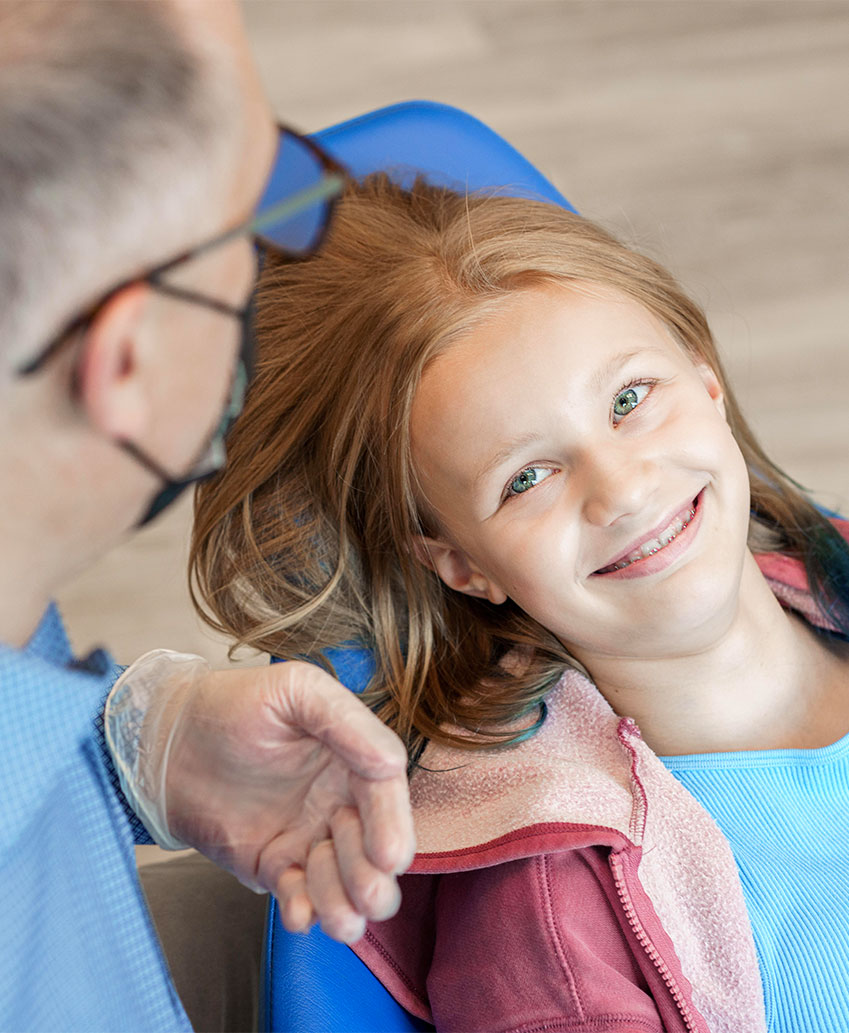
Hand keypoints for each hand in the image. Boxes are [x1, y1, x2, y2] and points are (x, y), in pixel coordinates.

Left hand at [107, 653, 414, 942]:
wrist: (167, 736)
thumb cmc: (235, 701)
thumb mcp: (297, 691)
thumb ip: (346, 721)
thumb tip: (391, 762)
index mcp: (353, 760)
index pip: (384, 796)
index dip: (393, 826)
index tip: (389, 856)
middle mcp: (339, 802)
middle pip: (372, 851)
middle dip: (374, 878)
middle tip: (365, 894)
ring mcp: (307, 837)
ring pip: (341, 883)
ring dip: (345, 904)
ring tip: (337, 917)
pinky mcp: (272, 865)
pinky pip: (298, 896)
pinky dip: (303, 911)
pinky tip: (297, 911)